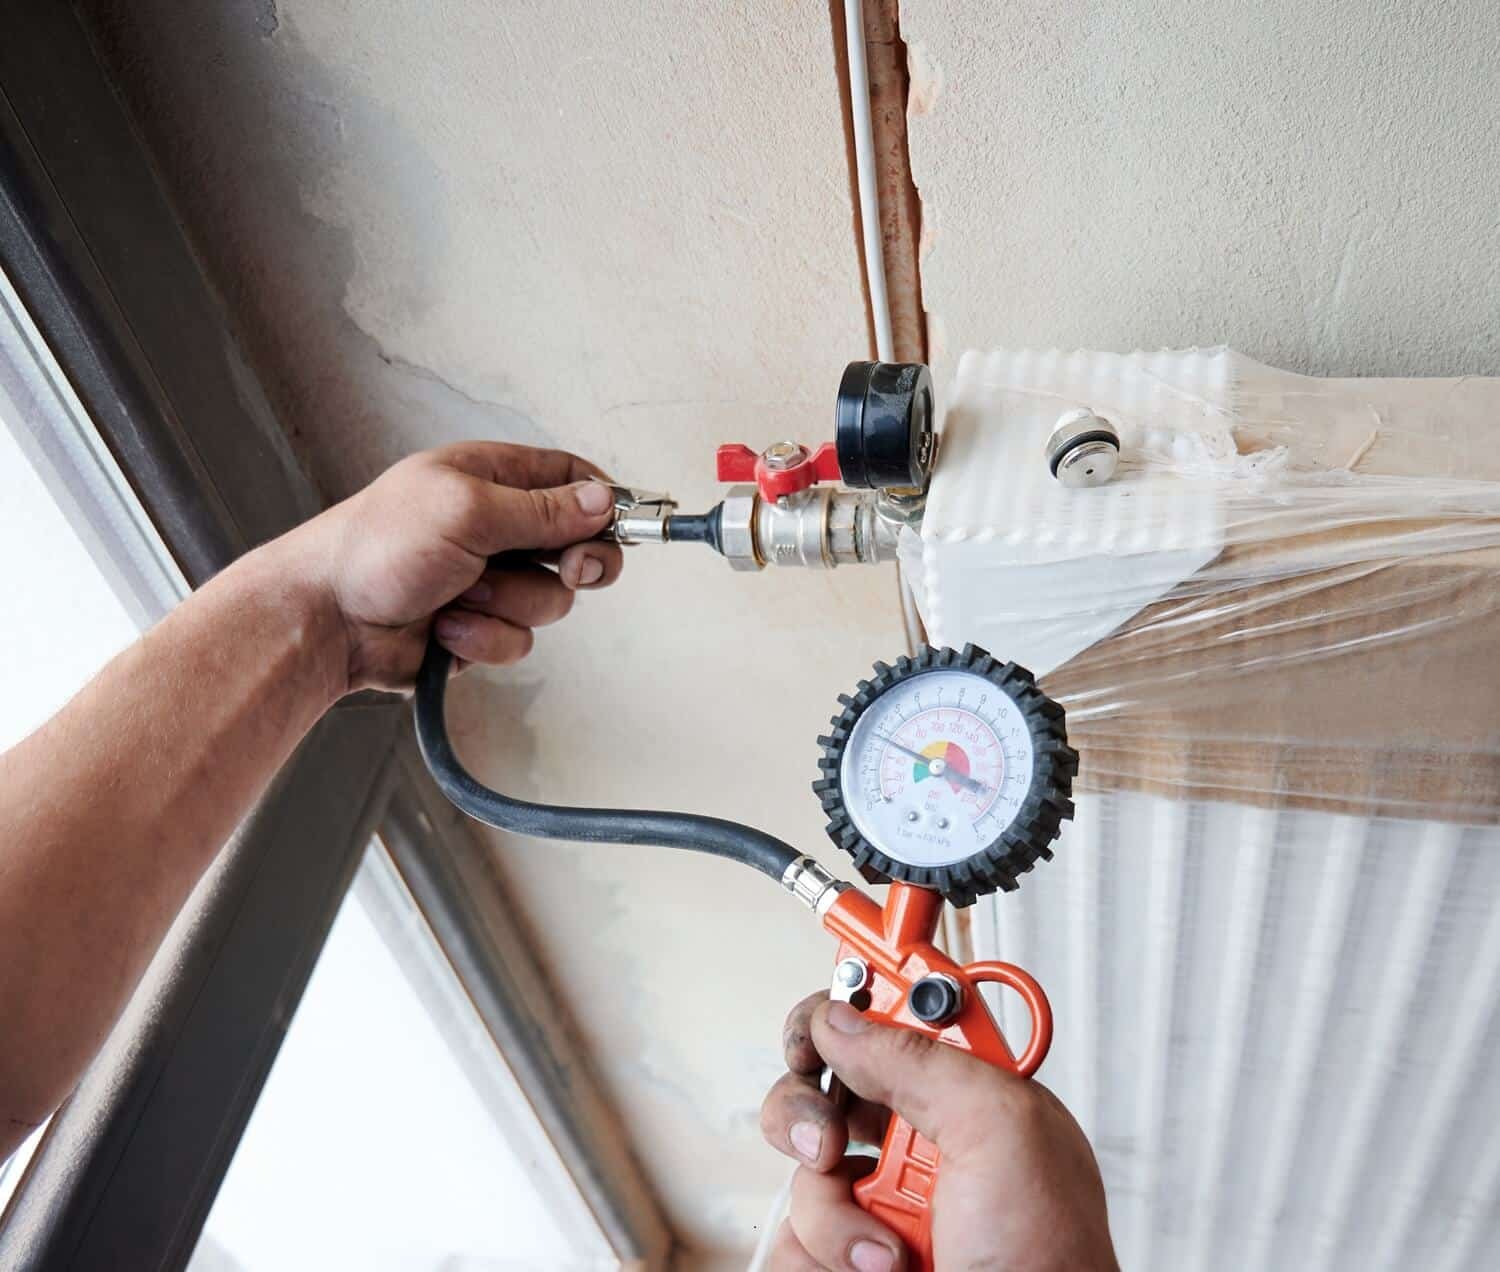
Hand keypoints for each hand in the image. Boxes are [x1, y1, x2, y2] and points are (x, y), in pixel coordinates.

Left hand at [268, 441, 622, 692]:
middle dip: (575, 564)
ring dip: (508, 604)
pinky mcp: (481, 628)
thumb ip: (543, 508)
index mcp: (492, 479)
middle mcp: (496, 528)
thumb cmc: (374, 548)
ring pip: (551, 601)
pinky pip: (518, 640)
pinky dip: (483, 637)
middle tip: (567, 569)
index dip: (604, 500)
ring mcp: (490, 580)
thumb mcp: (467, 511)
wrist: (326, 619)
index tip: (621, 524)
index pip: (571, 477)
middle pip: (578, 546)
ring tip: (459, 593)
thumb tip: (603, 499)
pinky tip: (445, 625)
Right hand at [760, 992, 1117, 1271]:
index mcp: (972, 1101)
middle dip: (810, 1109)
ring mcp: (879, 1207)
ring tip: (886, 1254)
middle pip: (823, 1080)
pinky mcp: (844, 1260)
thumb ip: (921, 1059)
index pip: (901, 1017)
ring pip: (799, 1166)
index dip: (861, 991)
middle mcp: (922, 1146)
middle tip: (829, 1140)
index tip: (831, 993)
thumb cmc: (1049, 1269)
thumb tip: (841, 1018)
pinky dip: (818, 1258)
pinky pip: (790, 1236)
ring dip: (832, 1213)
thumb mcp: (1003, 1133)